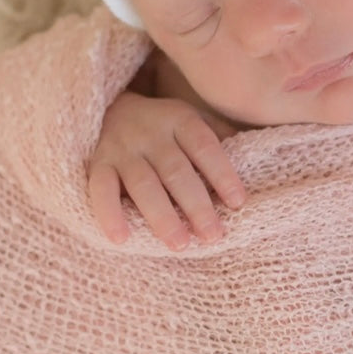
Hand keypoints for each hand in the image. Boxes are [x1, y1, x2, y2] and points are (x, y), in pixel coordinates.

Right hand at [87, 91, 245, 249]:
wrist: (109, 109)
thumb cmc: (162, 126)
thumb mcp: (190, 120)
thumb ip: (218, 138)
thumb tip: (254, 164)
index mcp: (179, 119)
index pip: (204, 146)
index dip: (222, 173)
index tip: (238, 202)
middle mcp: (151, 133)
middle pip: (176, 171)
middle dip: (196, 205)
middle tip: (213, 235)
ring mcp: (122, 149)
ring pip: (143, 184)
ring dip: (162, 216)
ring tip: (180, 244)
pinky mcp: (98, 165)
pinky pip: (100, 190)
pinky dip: (109, 214)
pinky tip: (122, 238)